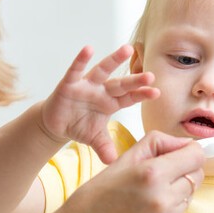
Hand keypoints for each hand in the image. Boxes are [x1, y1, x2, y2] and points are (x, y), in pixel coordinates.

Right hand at [39, 45, 156, 163]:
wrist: (56, 124)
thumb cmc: (79, 126)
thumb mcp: (94, 139)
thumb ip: (104, 148)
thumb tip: (114, 163)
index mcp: (110, 103)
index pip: (129, 98)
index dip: (142, 94)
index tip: (157, 92)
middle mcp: (101, 91)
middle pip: (121, 84)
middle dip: (134, 81)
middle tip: (151, 76)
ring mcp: (86, 85)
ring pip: (103, 70)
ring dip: (114, 60)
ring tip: (127, 49)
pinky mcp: (69, 84)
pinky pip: (75, 70)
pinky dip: (81, 60)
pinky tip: (88, 49)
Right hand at [47, 130, 203, 212]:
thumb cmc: (94, 197)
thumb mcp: (121, 160)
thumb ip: (157, 144)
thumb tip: (186, 144)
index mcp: (152, 174)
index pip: (196, 156)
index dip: (189, 151)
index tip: (179, 153)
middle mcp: (164, 200)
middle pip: (197, 176)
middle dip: (183, 171)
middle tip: (159, 175)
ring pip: (189, 196)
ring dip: (175, 192)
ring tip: (146, 197)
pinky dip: (168, 212)